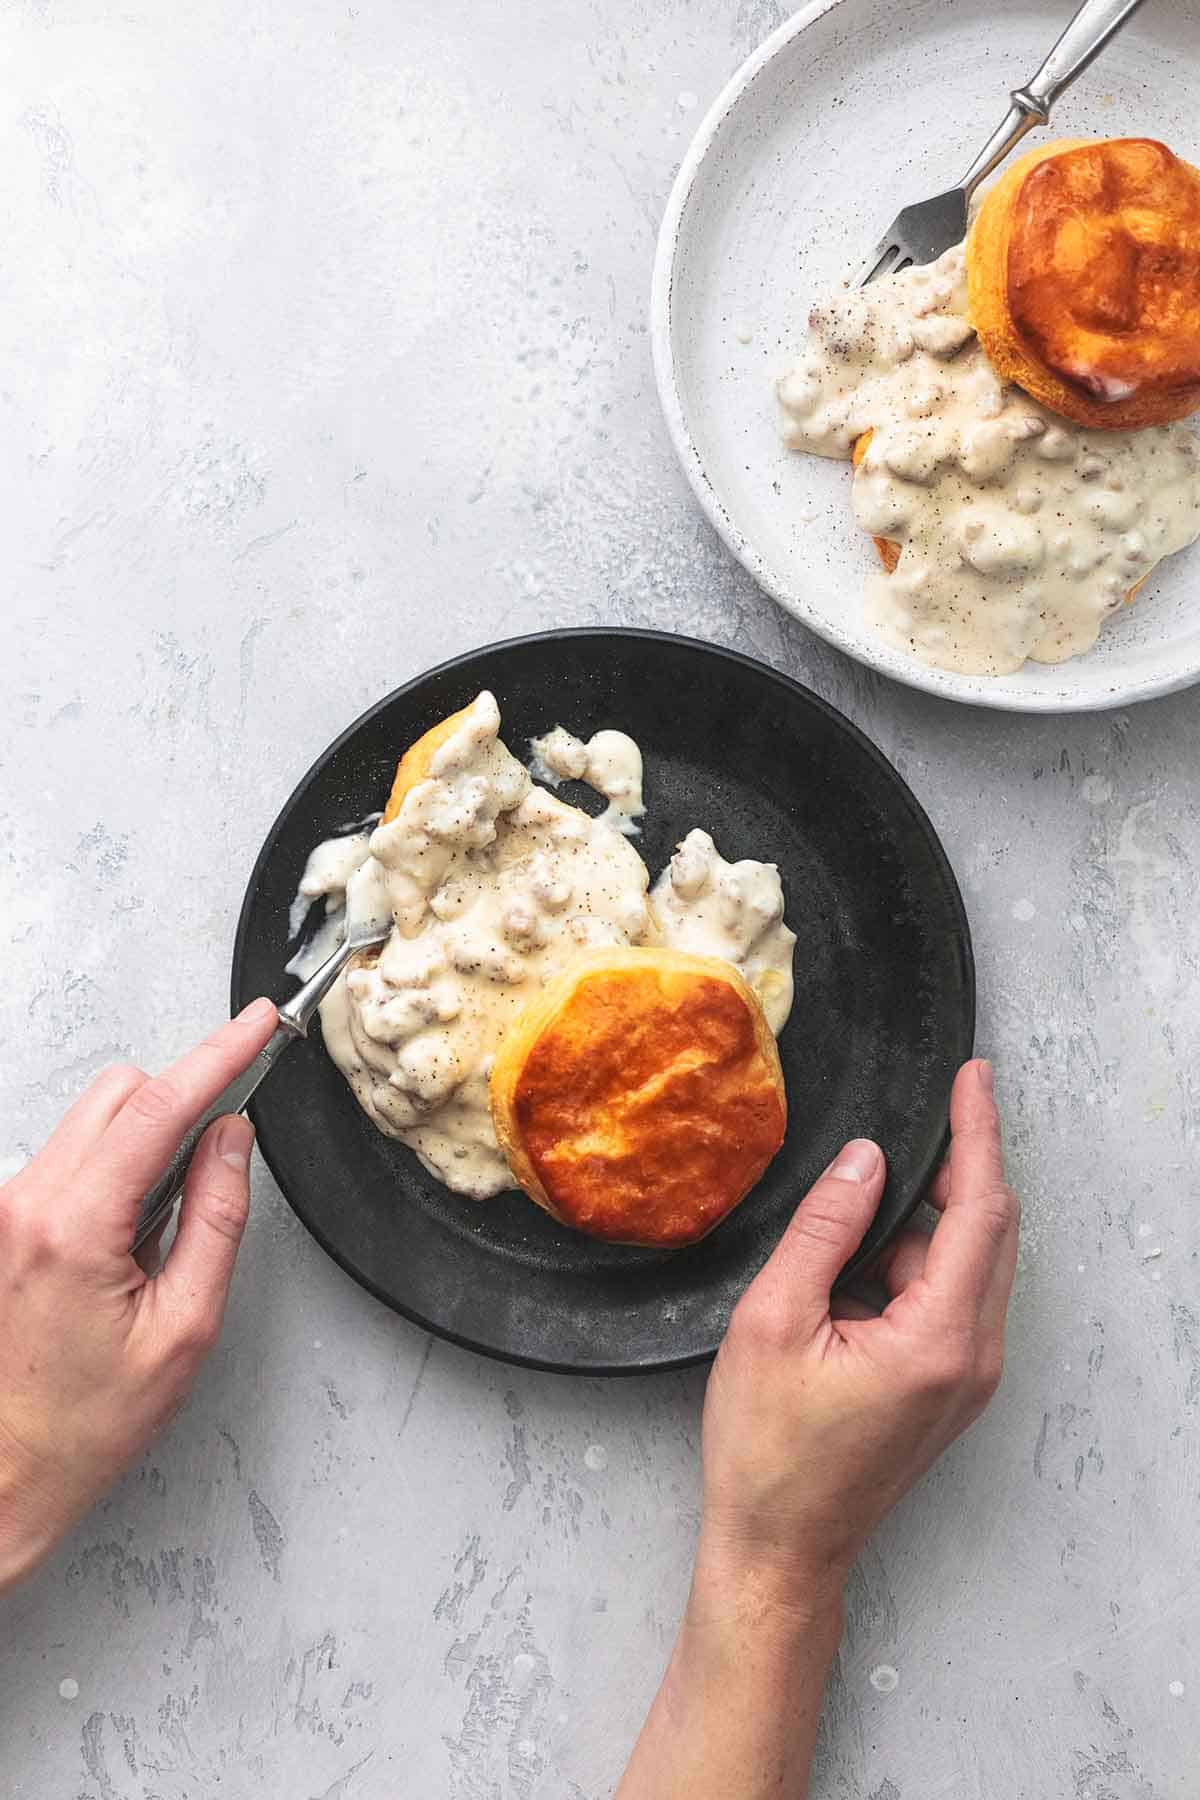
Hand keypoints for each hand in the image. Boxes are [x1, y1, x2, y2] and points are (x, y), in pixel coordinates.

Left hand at [0, 998, 277, 1592]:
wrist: (3, 1475)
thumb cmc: (84, 1424)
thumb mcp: (184, 1329)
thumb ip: (216, 1219)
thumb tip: (233, 1141)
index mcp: (72, 1227)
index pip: (158, 1108)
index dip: (218, 1056)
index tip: (259, 1024)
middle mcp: (26, 1204)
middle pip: (119, 1094)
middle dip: (182, 1099)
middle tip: (229, 1144)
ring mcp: (6, 1209)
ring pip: (93, 1120)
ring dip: (147, 1140)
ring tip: (164, 1229)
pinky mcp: (4, 1220)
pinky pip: (72, 1158)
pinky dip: (116, 1170)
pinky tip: (130, 1238)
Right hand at [617, 1059, 1016, 1799]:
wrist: (779, 1548)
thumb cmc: (766, 1449)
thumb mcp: (772, 1319)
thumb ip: (824, 1229)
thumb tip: (866, 1158)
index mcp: (939, 1338)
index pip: (979, 1210)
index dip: (977, 1133)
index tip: (973, 1075)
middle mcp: (973, 1357)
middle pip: (988, 1232)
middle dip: (956, 1167)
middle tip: (921, 1113)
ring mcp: (967, 1377)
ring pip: (965, 1264)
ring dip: (919, 1225)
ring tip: (840, 1229)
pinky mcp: (948, 1388)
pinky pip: (946, 1299)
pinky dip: (908, 1266)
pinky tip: (848, 1273)